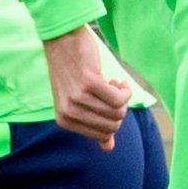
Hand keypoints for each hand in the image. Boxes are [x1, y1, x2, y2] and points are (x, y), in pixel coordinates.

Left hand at [44, 25, 133, 147]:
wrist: (62, 40)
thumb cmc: (72, 70)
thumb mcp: (78, 102)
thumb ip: (93, 124)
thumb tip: (108, 148)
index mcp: (65, 121)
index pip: (103, 135)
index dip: (113, 119)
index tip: (108, 103)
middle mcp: (69, 113)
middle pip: (113, 124)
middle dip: (120, 109)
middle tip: (114, 91)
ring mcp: (78, 98)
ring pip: (117, 111)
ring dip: (123, 97)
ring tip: (115, 83)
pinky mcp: (89, 83)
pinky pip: (119, 98)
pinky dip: (124, 90)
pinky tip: (118, 80)